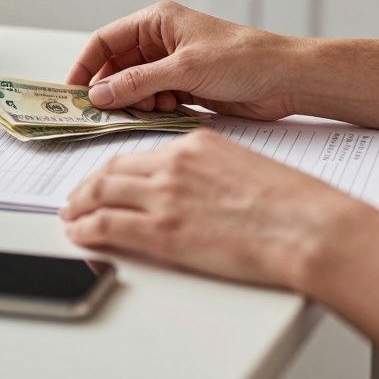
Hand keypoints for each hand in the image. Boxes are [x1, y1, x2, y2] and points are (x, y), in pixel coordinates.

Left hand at [59, 129, 370, 290]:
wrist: (308, 228)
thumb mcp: (246, 169)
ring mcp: (164, 196)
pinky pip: (106, 225)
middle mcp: (174, 164)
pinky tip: (78, 234)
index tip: (107, 177)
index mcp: (197, 144)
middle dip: (89, 184)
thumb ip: (212, 173)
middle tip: (77, 197)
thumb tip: (196, 192)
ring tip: (70, 216)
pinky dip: (85, 229)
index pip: (141, 154)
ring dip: (79, 206)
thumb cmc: (294, 205)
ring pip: (101, 194)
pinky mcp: (161, 230)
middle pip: (113, 170)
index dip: (116, 168)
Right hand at [66, 1, 306, 118]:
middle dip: (112, 89)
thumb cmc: (243, 59)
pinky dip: (155, 109)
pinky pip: (155, 99)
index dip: (86, 66)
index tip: (72, 93)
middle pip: (117, 67)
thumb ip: (137, 83)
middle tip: (104, 112)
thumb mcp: (184, 69)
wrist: (287, 79)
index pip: (105, 41)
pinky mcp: (186, 86)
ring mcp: (173, 65)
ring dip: (136, 101)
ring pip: (135, 87)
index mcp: (157, 21)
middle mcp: (161, 40)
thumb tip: (98, 95)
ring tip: (153, 108)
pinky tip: (170, 111)